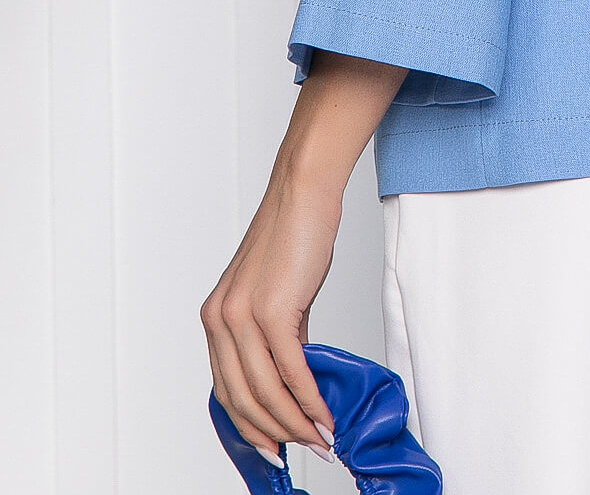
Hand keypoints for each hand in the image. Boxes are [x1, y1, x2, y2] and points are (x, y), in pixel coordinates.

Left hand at [199, 49, 408, 465]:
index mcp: (215, 317)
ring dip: (295, 422)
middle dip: (274, 432)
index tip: (274, 445)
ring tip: (322, 436)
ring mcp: (242, 316)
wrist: (304, 191)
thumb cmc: (295, 235)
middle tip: (304, 448)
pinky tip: (325, 412)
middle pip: (241, 399)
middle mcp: (219, 320)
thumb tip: (296, 378)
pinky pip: (290, 370)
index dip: (249, 425)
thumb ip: (277, 336)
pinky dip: (309, 398)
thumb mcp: (275, 293)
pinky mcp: (272, 310)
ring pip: (264, 391)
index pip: (225, 389)